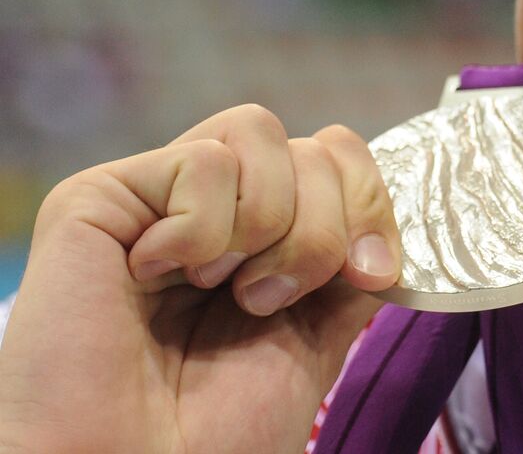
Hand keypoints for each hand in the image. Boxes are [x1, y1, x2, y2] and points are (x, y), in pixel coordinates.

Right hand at [0, 105, 401, 453]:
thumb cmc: (213, 431)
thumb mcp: (316, 337)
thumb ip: (352, 267)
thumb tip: (388, 221)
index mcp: (264, 232)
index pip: (339, 154)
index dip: (371, 203)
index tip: (370, 275)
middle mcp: (214, 204)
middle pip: (313, 144)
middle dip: (322, 228)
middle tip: (270, 301)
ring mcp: (157, 195)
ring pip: (260, 132)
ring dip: (266, 224)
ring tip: (222, 289)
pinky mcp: (100, 197)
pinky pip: (203, 160)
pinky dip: (202, 229)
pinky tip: (160, 274)